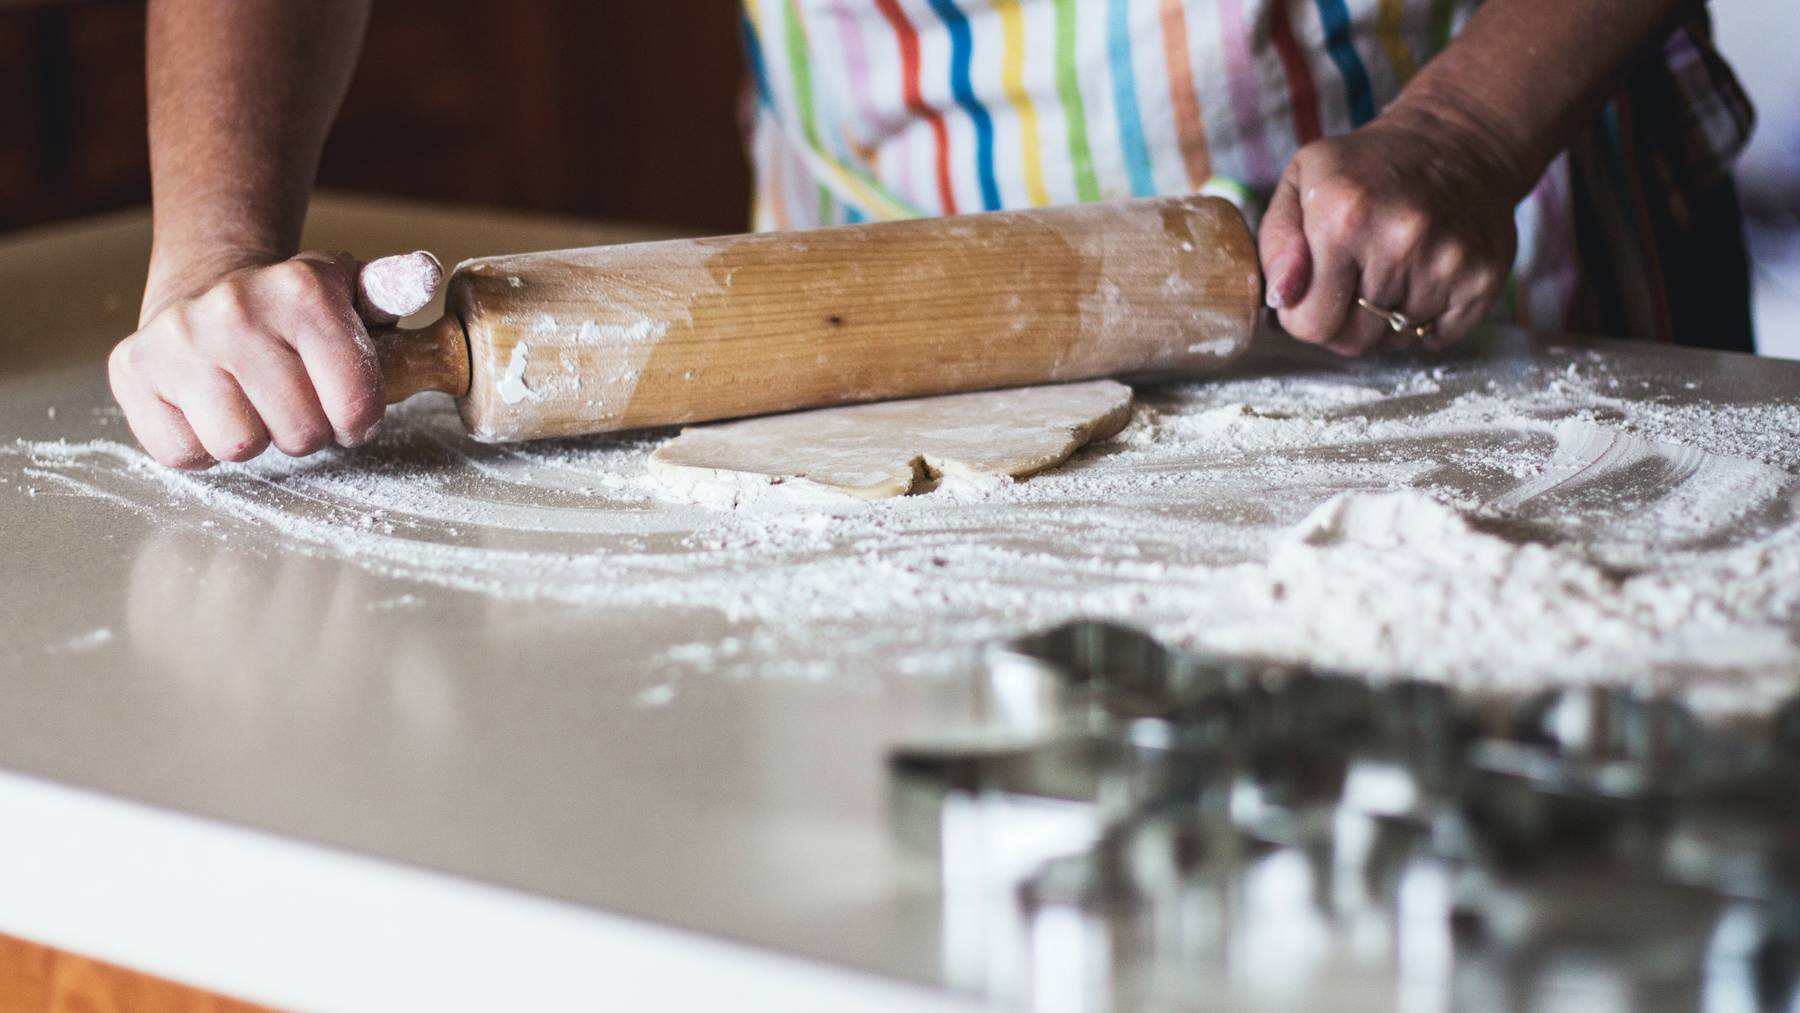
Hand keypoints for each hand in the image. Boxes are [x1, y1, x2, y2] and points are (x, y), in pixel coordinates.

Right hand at [109, 250, 384, 468]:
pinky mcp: (132, 370)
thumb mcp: (353, 294)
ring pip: (240, 446)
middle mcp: (236, 308)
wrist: (207, 289)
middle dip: (308, 430)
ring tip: (254, 402)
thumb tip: (426, 273)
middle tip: (297, 402)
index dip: (358, 420)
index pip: (355, 405)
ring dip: (256, 437)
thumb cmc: (296, 313)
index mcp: (303, 290)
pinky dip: (202, 444)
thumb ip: (394, 290)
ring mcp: (178, 339)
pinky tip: (211, 407)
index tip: (350, 409)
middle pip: (300, 434)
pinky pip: (184, 452)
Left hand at [1258, 105, 1522, 354]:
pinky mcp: (1483, 279)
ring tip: (1393, 267)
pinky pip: (1439, 337)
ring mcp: (1447, 262)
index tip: (1315, 289)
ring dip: (1388, 317)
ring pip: (1396, 339)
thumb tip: (1281, 298)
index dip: (1305, 314)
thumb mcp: (1301, 182)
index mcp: (1343, 218)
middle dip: (1345, 320)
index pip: (1310, 324)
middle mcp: (1399, 241)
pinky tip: (1425, 275)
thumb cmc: (1366, 167)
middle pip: (1353, 340)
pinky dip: (1428, 319)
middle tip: (1354, 280)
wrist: (1457, 141)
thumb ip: (1275, 244)